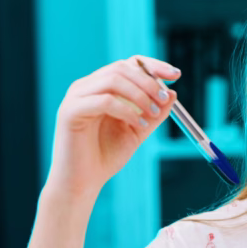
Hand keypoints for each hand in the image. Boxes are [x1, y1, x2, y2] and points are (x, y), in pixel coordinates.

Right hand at [46, 55, 178, 199]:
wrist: (82, 183)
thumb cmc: (105, 157)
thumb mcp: (137, 131)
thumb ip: (153, 113)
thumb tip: (173, 93)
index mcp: (100, 88)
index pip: (128, 65)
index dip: (153, 66)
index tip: (176, 75)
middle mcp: (86, 87)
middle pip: (121, 68)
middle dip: (148, 81)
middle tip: (164, 99)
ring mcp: (76, 97)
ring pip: (113, 80)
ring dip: (139, 95)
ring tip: (152, 114)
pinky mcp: (70, 111)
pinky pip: (104, 100)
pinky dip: (127, 110)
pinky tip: (138, 124)